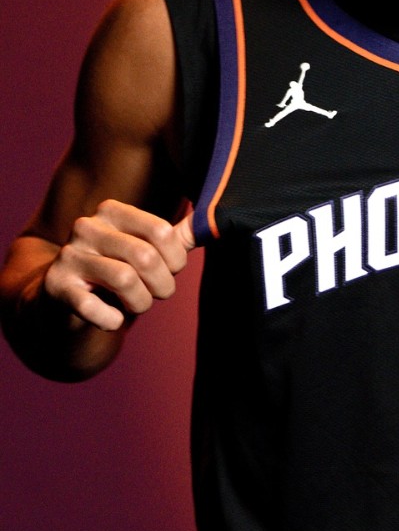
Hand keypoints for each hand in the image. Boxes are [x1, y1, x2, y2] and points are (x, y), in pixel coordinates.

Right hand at [41, 201, 195, 331]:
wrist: (65, 299)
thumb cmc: (116, 270)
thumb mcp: (144, 248)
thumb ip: (176, 237)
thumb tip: (211, 222)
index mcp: (112, 211)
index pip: (162, 231)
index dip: (177, 260)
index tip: (171, 272)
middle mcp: (87, 227)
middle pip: (146, 256)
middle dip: (163, 285)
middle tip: (157, 294)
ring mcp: (68, 257)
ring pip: (124, 280)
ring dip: (141, 303)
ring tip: (136, 305)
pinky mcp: (56, 287)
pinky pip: (93, 307)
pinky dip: (111, 320)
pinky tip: (113, 319)